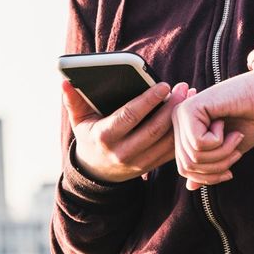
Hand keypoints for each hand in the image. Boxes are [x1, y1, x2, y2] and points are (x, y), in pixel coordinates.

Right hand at [62, 80, 190, 183]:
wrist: (96, 172)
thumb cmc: (89, 137)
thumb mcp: (78, 120)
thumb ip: (73, 100)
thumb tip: (65, 81)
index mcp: (105, 137)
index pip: (130, 116)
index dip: (148, 100)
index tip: (163, 85)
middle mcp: (122, 152)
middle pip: (153, 128)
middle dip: (171, 107)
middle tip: (183, 88)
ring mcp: (138, 162)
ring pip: (166, 141)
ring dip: (181, 119)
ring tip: (189, 97)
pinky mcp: (150, 166)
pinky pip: (170, 151)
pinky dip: (182, 133)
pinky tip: (189, 116)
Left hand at [172, 69, 253, 189]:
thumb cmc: (249, 121)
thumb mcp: (226, 151)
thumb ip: (207, 166)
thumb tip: (189, 188)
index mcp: (184, 131)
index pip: (184, 170)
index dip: (208, 178)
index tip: (229, 171)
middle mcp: (177, 121)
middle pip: (187, 166)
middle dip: (217, 167)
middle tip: (236, 151)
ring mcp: (180, 114)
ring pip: (194, 157)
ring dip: (222, 153)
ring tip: (234, 137)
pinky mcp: (189, 109)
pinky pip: (199, 144)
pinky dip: (220, 141)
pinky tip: (226, 124)